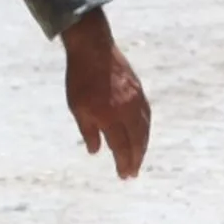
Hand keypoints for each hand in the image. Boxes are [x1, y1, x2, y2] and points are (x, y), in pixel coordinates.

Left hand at [62, 10, 150, 178]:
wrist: (93, 48)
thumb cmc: (80, 79)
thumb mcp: (77, 108)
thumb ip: (88, 131)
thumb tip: (95, 151)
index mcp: (110, 116)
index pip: (121, 147)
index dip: (123, 163)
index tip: (124, 175)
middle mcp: (127, 110)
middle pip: (136, 141)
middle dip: (136, 159)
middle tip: (133, 173)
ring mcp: (135, 100)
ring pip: (144, 129)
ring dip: (142, 146)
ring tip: (139, 158)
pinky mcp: (138, 91)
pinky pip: (146, 115)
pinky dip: (145, 129)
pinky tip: (142, 134)